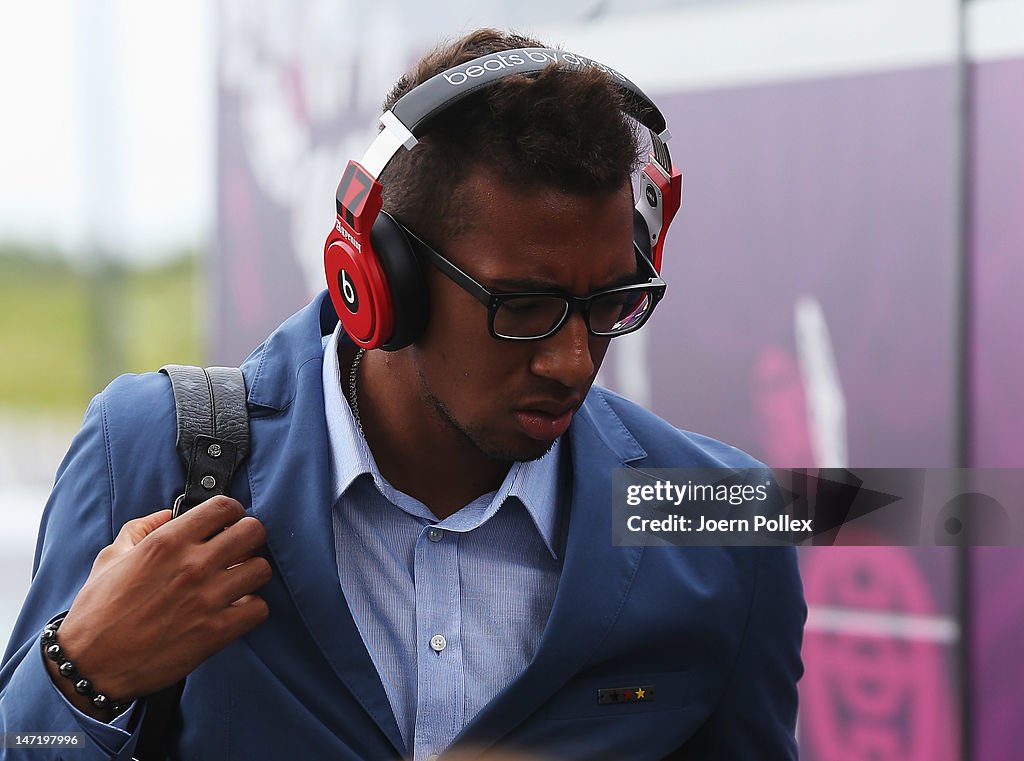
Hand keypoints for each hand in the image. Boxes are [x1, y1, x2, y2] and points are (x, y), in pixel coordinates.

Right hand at [44, 497, 270, 718]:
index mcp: (167, 542)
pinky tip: (236, 609)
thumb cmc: (97, 612)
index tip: (227, 523)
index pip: (224, 507)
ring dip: (252, 574)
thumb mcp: (111, 558)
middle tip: (238, 550)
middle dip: (250, 538)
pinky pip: (259, 608)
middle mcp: (192, 565)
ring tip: (238, 581)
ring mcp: (207, 598)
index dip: (232, 512)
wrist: (90, 666)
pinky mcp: (216, 632)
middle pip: (253, 532)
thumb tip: (167, 513)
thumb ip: (141, 528)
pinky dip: (252, 608)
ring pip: (262, 569)